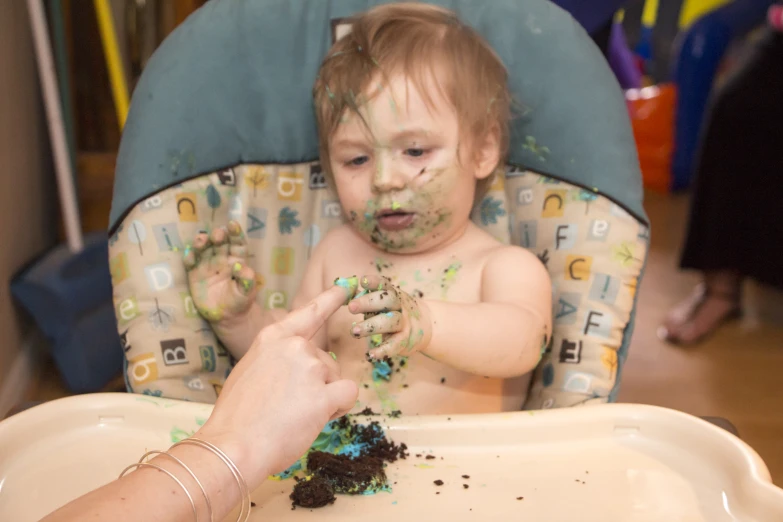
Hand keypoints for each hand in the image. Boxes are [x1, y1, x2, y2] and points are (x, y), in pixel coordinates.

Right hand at [183, 221, 260, 322]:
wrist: (227, 318)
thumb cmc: (240, 301)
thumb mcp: (247, 292)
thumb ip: (247, 280)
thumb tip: (241, 266)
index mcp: (237, 259)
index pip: (237, 243)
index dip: (235, 233)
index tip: (233, 224)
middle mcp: (221, 259)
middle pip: (219, 242)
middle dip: (218, 235)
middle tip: (217, 235)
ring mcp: (207, 265)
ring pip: (203, 249)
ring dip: (201, 242)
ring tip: (201, 240)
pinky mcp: (195, 274)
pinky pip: (190, 263)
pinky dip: (189, 257)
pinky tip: (190, 256)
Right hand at [195, 285, 357, 489]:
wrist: (233, 446)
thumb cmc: (237, 417)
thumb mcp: (249, 371)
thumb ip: (276, 361)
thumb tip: (297, 370)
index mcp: (272, 338)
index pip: (308, 312)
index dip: (330, 299)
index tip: (347, 286)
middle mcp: (294, 347)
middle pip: (325, 360)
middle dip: (317, 383)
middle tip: (290, 406)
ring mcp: (309, 368)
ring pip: (335, 379)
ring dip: (325, 398)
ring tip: (296, 416)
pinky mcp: (323, 394)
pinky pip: (348, 394)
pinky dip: (339, 407)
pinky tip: (319, 418)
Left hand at [347, 274, 431, 358]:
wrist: (426, 325)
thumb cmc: (394, 311)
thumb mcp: (385, 301)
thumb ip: (367, 298)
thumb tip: (341, 293)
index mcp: (393, 293)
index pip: (384, 284)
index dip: (374, 282)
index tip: (362, 281)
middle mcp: (400, 306)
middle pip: (387, 301)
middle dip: (368, 303)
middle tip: (351, 307)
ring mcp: (404, 323)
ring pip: (390, 322)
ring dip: (371, 326)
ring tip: (354, 331)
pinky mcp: (405, 340)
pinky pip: (394, 344)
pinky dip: (383, 350)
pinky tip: (370, 354)